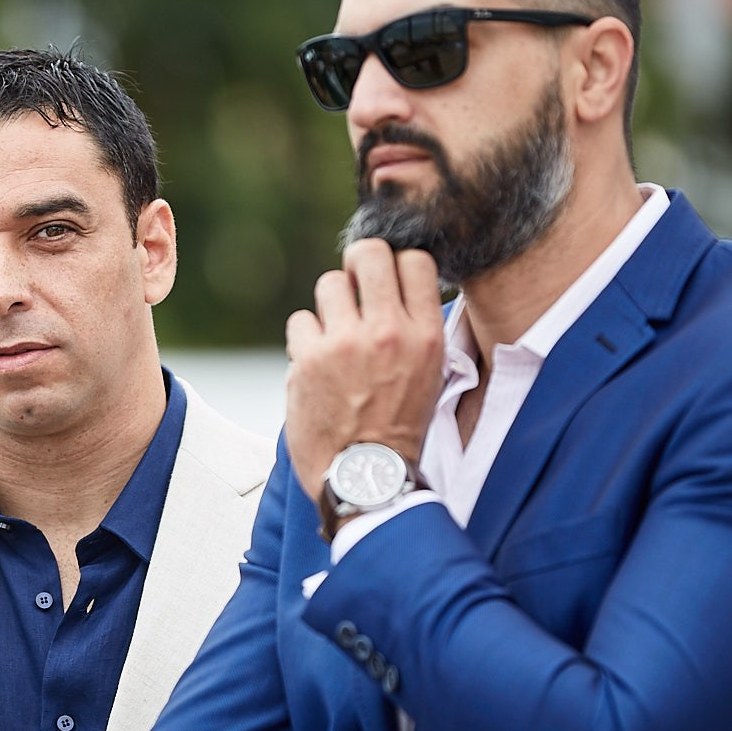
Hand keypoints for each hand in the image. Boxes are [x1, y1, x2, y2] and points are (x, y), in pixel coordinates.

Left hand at [285, 238, 444, 505]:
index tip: (387, 280)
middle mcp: (388, 332)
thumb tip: (402, 285)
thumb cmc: (398, 428)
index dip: (396, 264)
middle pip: (368, 254)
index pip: (414, 260)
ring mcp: (345, 343)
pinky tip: (316, 363)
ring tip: (335, 334)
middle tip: (354, 284)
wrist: (366, 476)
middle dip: (359, 263)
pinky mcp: (308, 358)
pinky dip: (305, 339)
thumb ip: (418, 328)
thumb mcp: (430, 374)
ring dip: (329, 304)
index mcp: (426, 335)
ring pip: (328, 282)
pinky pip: (301, 320)